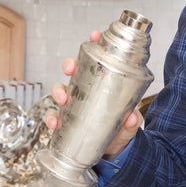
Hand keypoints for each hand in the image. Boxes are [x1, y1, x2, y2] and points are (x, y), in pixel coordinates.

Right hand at [46, 31, 142, 158]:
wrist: (115, 152)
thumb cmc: (122, 129)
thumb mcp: (130, 123)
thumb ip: (132, 121)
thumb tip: (132, 118)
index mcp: (104, 83)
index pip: (100, 59)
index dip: (95, 44)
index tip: (94, 35)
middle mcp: (88, 89)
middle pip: (75, 70)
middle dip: (70, 65)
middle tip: (70, 68)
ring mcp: (76, 104)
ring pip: (61, 89)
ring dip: (58, 91)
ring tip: (63, 99)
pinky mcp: (67, 120)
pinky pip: (55, 115)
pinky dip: (52, 118)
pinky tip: (55, 123)